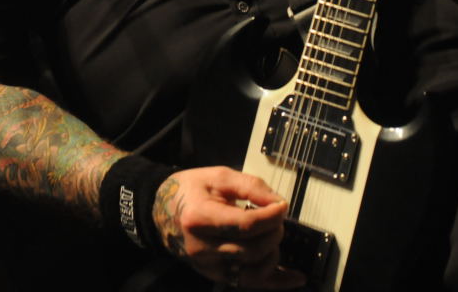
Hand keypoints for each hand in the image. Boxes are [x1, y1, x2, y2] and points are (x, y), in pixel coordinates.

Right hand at [152, 166, 305, 287]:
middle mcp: (202, 248)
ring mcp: (209, 267)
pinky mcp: (216, 276)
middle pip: (252, 250)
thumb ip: (250, 186)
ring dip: (274, 253)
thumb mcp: (219, 176)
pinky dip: (276, 282)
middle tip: (277, 216)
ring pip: (254, 272)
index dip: (271, 216)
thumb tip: (278, 202)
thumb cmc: (191, 190)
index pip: (245, 225)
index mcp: (200, 218)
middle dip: (274, 232)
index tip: (282, 206)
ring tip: (273, 234)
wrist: (162, 211)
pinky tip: (295, 278)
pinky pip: (250, 284)